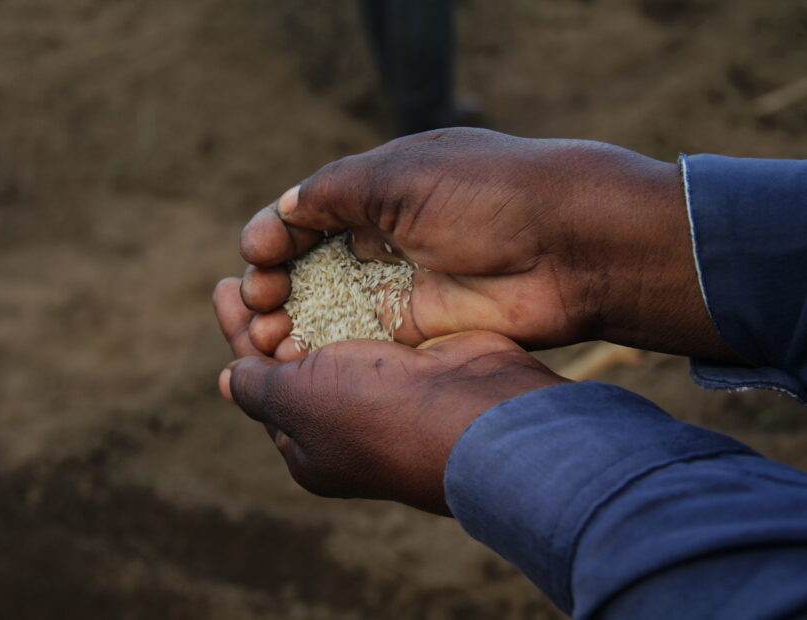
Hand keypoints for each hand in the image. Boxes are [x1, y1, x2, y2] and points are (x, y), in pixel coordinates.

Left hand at [213, 278, 566, 514]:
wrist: (475, 411)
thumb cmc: (373, 412)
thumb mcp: (296, 400)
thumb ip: (258, 385)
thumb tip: (225, 379)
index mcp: (309, 444)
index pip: (259, 381)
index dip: (239, 332)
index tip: (225, 288)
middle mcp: (344, 419)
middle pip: (294, 356)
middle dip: (270, 313)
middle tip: (248, 272)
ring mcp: (384, 387)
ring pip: (332, 334)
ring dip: (307, 299)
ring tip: (283, 257)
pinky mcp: (415, 356)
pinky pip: (369, 320)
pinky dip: (348, 293)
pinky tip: (333, 259)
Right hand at [239, 128, 737, 360]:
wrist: (569, 246)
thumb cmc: (484, 195)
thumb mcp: (399, 176)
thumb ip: (332, 192)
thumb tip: (280, 212)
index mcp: (377, 191)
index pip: (305, 215)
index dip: (273, 237)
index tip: (256, 258)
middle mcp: (384, 237)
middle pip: (307, 264)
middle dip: (273, 285)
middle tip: (258, 306)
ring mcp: (400, 284)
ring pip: (326, 305)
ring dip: (289, 320)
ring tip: (265, 337)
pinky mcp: (417, 327)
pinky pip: (358, 339)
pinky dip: (324, 349)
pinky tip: (296, 360)